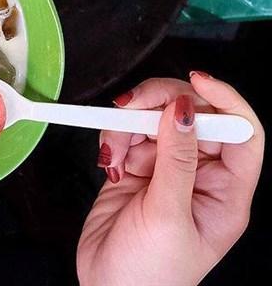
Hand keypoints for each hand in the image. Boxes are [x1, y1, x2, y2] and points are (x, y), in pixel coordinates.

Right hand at [77, 73, 263, 285]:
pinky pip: (126, 131)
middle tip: (129, 106)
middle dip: (158, 102)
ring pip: (153, 117)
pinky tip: (107, 160)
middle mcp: (198, 174)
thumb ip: (177, 160)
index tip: (196, 81)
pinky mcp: (135, 165)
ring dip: (126, 125)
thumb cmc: (150, 273)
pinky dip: (112, 136)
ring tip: (112, 154)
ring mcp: (165, 167)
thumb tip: (184, 109)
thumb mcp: (168, 216)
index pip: (240, 132)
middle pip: (191, 113)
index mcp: (224, 191)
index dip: (224, 100)